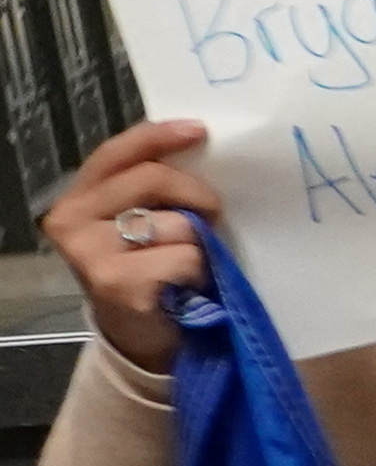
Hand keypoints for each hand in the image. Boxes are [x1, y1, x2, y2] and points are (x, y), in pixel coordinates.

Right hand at [37, 120, 220, 375]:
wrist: (142, 336)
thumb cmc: (150, 271)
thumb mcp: (146, 222)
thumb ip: (155, 190)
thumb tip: (201, 149)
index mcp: (80, 196)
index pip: (118, 152)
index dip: (159, 137)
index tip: (199, 130)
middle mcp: (72, 219)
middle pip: (151, 178)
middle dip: (196, 194)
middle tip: (214, 213)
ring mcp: (89, 253)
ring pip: (176, 223)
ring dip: (198, 243)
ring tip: (188, 261)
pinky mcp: (116, 283)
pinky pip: (185, 257)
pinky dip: (199, 271)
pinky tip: (186, 285)